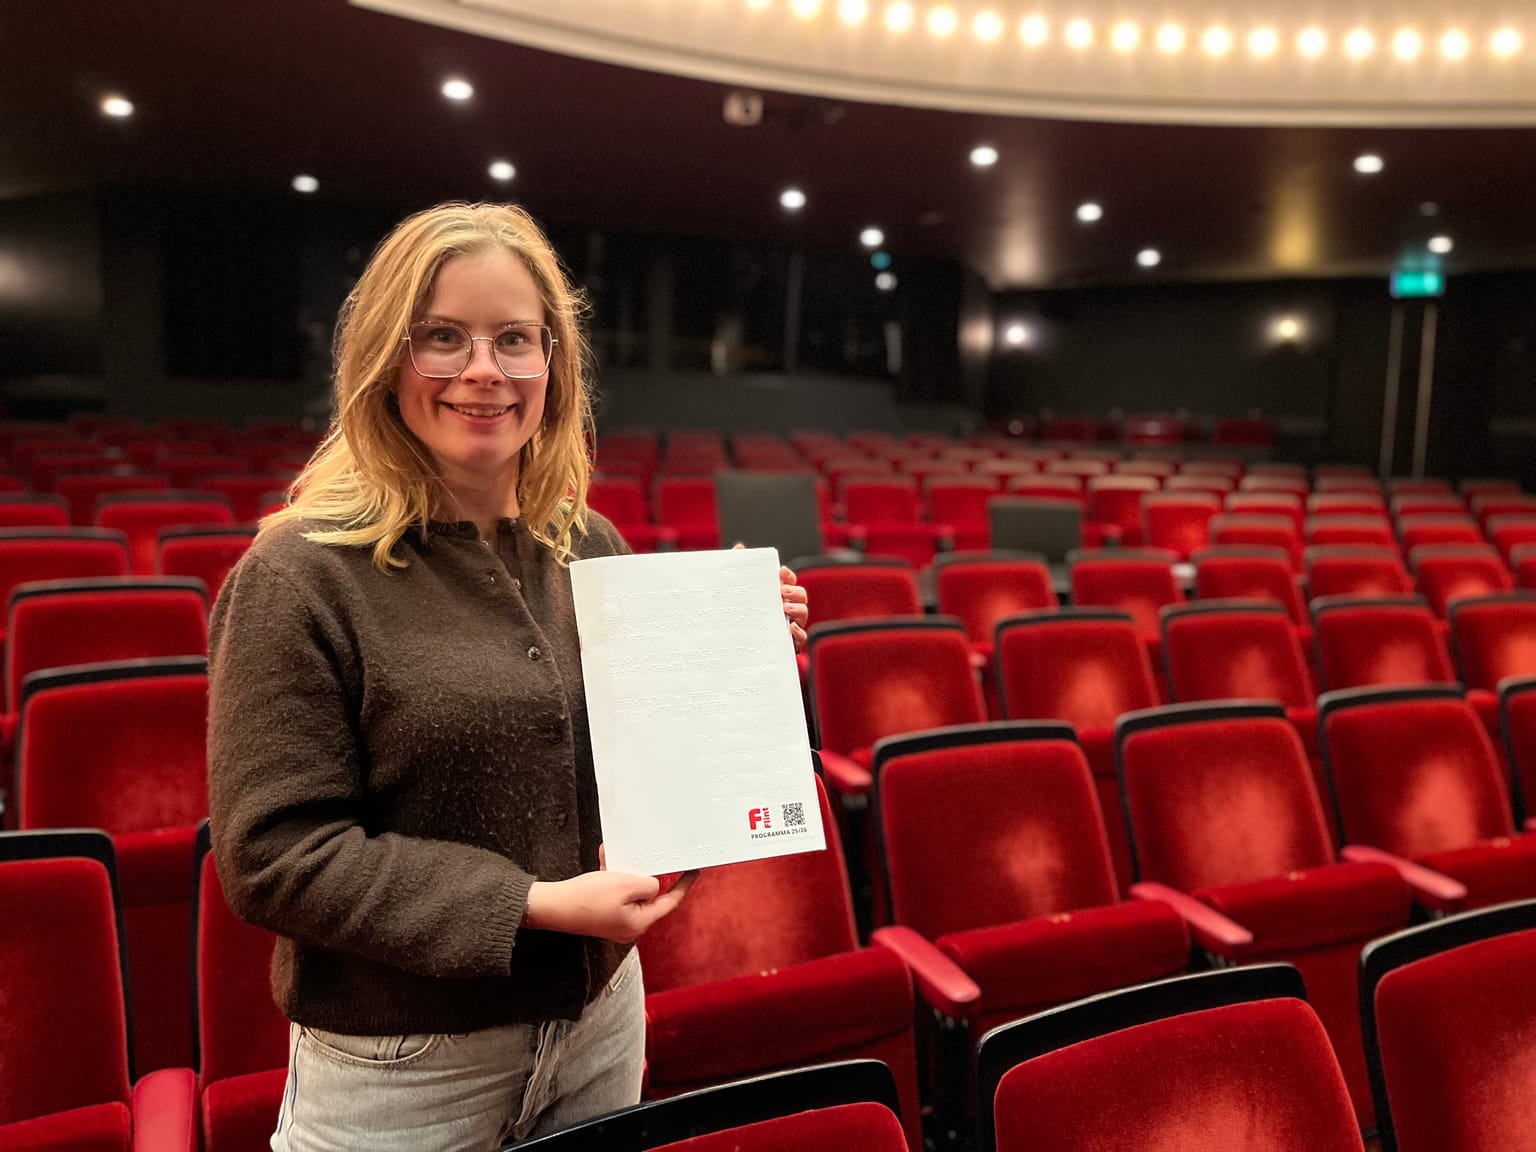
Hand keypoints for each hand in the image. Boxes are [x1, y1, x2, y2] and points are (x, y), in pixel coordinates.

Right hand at [524, 851, 697, 942]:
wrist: (552, 907)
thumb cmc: (586, 899)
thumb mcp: (625, 884)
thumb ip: (648, 884)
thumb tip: (653, 885)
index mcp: (639, 923)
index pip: (670, 902)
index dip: (683, 885)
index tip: (693, 872)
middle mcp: (629, 926)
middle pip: (648, 896)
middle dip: (644, 874)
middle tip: (646, 859)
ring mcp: (615, 921)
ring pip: (629, 891)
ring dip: (624, 872)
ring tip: (615, 860)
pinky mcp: (603, 914)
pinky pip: (615, 893)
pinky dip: (612, 877)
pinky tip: (605, 861)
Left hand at [732, 543, 808, 652]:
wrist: (732, 642)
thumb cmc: (739, 613)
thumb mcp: (737, 590)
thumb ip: (739, 568)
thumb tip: (739, 548)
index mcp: (777, 594)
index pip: (789, 581)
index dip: (788, 575)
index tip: (780, 571)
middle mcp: (786, 607)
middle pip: (801, 596)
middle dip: (795, 592)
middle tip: (783, 592)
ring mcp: (789, 624)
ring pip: (804, 614)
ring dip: (798, 609)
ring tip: (785, 609)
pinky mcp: (788, 641)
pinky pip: (801, 637)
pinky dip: (799, 632)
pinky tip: (790, 628)